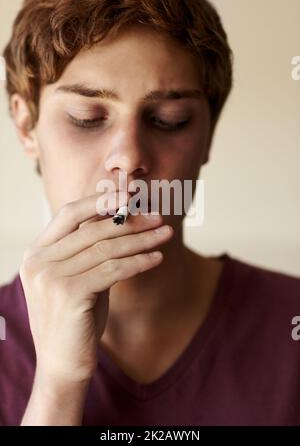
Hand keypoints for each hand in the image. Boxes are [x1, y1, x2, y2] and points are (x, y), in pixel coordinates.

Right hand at [20, 191, 173, 384]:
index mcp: (36, 253)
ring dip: (141, 240)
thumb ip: (90, 250)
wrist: (62, 366)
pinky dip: (139, 262)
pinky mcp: (68, 294)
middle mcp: (38, 261)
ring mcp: (50, 277)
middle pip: (92, 230)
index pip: (69, 213)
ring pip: (106, 249)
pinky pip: (113, 270)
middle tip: (158, 217)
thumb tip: (123, 220)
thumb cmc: (75, 319)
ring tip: (165, 235)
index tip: (131, 195)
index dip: (100, 201)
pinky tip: (157, 258)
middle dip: (130, 222)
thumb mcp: (79, 278)